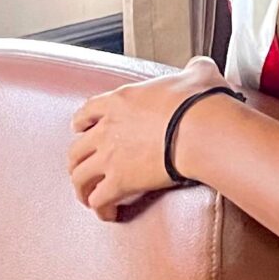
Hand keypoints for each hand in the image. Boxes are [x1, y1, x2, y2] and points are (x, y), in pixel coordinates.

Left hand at [68, 56, 230, 219]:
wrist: (202, 129)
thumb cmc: (200, 103)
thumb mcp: (197, 74)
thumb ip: (192, 70)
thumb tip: (199, 67)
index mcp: (121, 100)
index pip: (86, 112)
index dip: (81, 124)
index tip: (82, 131)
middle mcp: (108, 128)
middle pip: (76, 149)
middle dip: (77, 162)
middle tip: (84, 169)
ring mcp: (110, 156)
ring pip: (79, 177)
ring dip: (82, 189)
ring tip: (89, 196)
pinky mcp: (120, 181)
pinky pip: (98, 200)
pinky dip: (100, 208)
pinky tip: (109, 212)